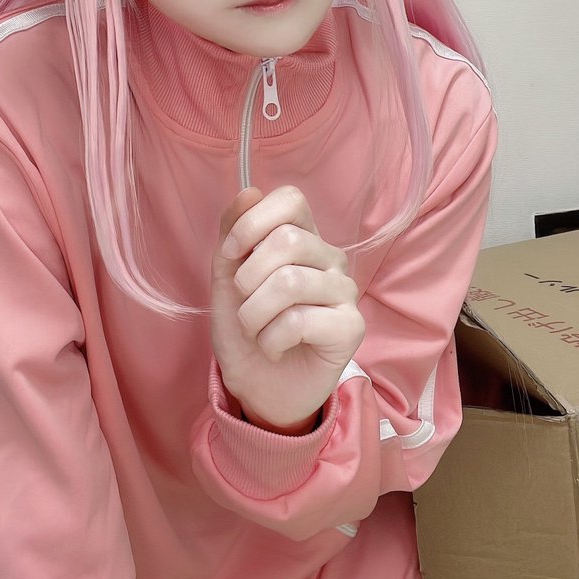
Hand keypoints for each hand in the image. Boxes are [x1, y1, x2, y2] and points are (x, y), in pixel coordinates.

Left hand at [210, 185, 365, 433]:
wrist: (258, 387)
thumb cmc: (246, 329)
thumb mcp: (227, 279)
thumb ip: (234, 235)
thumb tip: (249, 191)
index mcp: (302, 238)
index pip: (291, 199)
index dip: (253, 222)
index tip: (231, 255)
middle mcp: (330, 258)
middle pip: (288, 241)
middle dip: (248, 278)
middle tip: (245, 305)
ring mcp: (345, 291)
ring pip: (290, 282)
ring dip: (254, 315)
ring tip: (257, 332)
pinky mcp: (352, 327)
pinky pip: (300, 320)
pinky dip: (271, 339)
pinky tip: (275, 348)